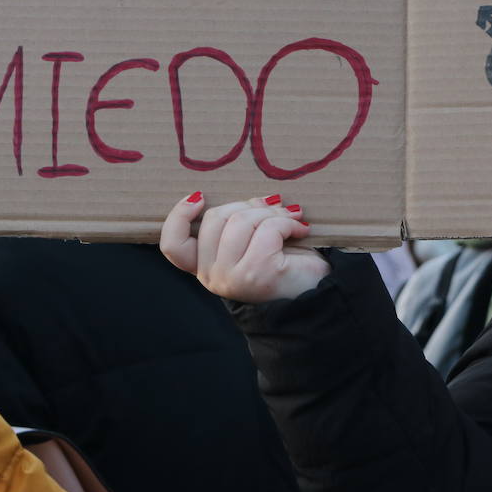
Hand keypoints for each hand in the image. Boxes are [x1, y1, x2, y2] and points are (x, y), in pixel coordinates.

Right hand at [160, 192, 329, 302]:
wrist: (318, 295)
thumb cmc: (286, 265)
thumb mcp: (255, 239)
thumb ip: (244, 220)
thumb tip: (255, 199)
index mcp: (205, 268)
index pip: (173, 246)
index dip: (178, 216)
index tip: (198, 197)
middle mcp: (212, 277)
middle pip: (215, 218)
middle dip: (249, 206)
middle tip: (275, 210)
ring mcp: (232, 277)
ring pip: (241, 220)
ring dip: (272, 213)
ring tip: (291, 220)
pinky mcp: (257, 273)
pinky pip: (267, 229)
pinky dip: (288, 223)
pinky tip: (300, 230)